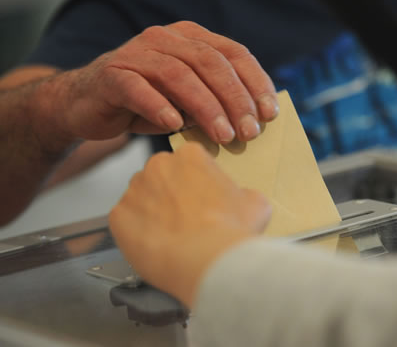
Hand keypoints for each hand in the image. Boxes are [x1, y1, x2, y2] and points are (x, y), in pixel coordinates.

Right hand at [58, 21, 277, 141]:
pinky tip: (175, 126)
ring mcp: (137, 54)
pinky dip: (159, 106)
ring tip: (223, 136)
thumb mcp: (187, 101)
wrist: (88, 105)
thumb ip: (215, 102)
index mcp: (191, 39)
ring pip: (179, 74)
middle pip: (211, 63)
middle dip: (235, 99)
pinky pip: (138, 88)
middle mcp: (166, 39)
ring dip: (206, 107)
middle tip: (250, 132)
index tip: (269, 113)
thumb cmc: (147, 104)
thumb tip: (254, 122)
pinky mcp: (112, 75)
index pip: (234, 53)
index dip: (255, 82)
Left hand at [108, 142, 271, 305]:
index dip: (198, 182)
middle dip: (172, 194)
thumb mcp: (256, 203)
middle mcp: (159, 165)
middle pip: (162, 176)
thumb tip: (240, 200)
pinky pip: (125, 222)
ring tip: (173, 236)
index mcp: (191, 155)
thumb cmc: (231, 232)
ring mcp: (135, 190)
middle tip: (188, 219)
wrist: (206, 262)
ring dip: (153, 212)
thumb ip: (241, 193)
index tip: (204, 198)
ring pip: (141, 198)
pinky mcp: (118, 216)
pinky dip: (137, 233)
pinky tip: (157, 245)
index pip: (190, 161)